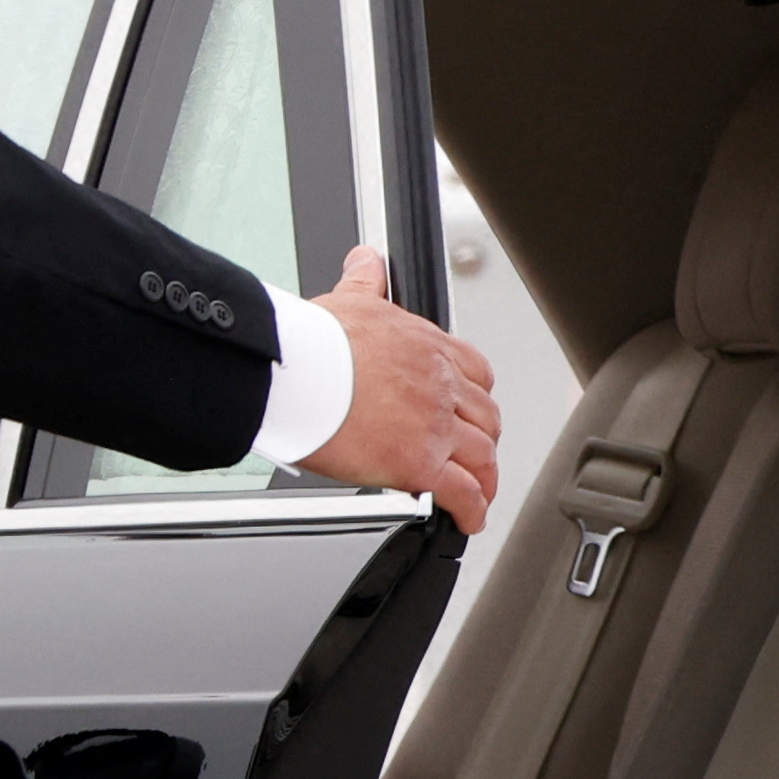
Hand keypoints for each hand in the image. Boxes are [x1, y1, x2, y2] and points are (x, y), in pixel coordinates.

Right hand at [293, 245, 501, 533]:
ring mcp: (435, 425)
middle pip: (485, 417)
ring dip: (484, 476)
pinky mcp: (420, 462)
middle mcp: (440, 385)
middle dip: (485, 438)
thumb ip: (364, 282)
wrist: (294, 371)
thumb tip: (365, 260)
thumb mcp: (348, 300)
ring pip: (481, 455)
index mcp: (428, 348)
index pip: (475, 373)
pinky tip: (470, 518)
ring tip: (480, 491)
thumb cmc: (311, 341)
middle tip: (477, 454)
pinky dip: (472, 508)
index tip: (471, 409)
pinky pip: (462, 491)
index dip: (476, 397)